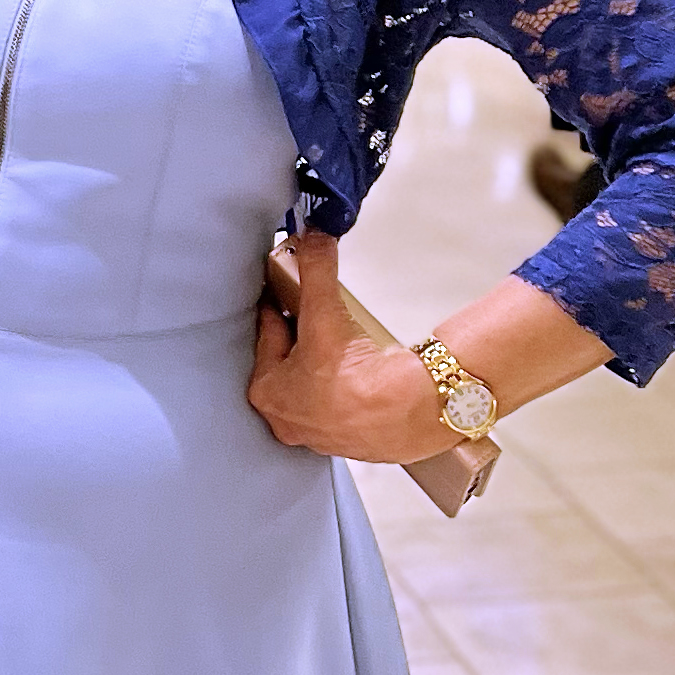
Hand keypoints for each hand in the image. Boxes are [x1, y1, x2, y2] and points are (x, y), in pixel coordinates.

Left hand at [248, 233, 445, 462]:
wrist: (408, 411)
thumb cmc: (353, 373)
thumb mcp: (324, 311)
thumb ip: (315, 268)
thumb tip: (311, 234)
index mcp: (266, 392)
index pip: (267, 333)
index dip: (277, 303)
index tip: (284, 287)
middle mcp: (287, 420)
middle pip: (288, 362)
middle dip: (298, 336)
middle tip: (313, 312)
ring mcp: (320, 435)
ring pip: (314, 386)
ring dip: (323, 363)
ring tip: (340, 338)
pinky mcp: (354, 441)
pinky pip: (343, 404)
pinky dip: (348, 386)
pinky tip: (363, 371)